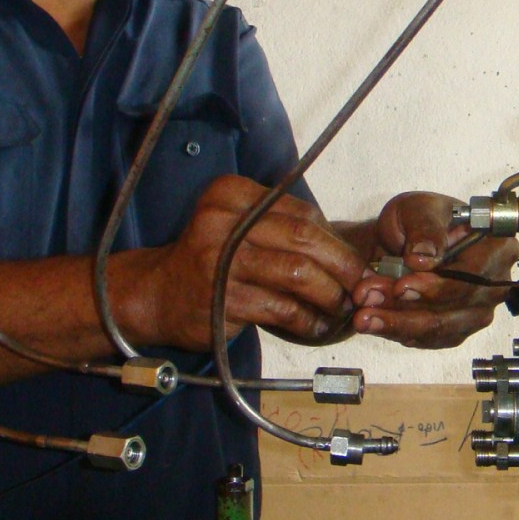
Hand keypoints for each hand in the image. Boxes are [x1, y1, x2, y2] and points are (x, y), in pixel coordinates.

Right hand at [126, 175, 366, 350]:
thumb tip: (345, 247)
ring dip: (330, 294)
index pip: (301, 211)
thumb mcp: (237, 227)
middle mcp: (223, 220)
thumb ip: (281, 227)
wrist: (157, 294)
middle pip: (304, 238)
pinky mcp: (222, 298)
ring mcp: (220, 260)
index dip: (335, 238)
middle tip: (361, 285)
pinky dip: (308, 319)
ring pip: (298, 273)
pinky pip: (282, 308)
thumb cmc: (209, 261)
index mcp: (231, 194)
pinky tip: (317, 325)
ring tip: (342, 307)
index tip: (353, 259)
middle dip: (343, 265)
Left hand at [351, 192, 518, 348]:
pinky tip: (375, 322)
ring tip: (363, 314)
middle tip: (367, 299)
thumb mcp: (419, 208)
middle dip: (406, 308)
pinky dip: (398, 331)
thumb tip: (424, 256)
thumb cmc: (419, 219)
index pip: (472, 276)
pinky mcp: (457, 329)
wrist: (402, 240)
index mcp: (497, 247)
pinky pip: (429, 339)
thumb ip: (424, 227)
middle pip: (455, 308)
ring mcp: (477, 310)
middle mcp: (494, 283)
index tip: (401, 286)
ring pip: (439, 328)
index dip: (437, 287)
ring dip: (397, 323)